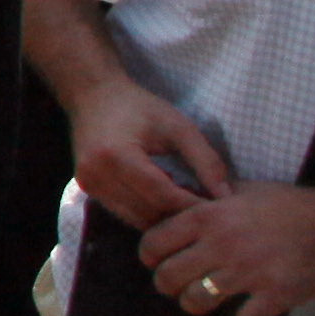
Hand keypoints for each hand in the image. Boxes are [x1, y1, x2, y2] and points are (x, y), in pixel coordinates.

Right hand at [67, 71, 237, 233]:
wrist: (92, 95)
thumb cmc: (138, 106)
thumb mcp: (178, 127)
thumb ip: (206, 161)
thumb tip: (226, 197)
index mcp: (117, 156)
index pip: (163, 196)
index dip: (194, 206)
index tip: (221, 208)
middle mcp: (97, 175)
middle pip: (149, 213)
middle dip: (181, 216)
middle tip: (208, 211)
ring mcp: (89, 185)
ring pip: (137, 220)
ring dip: (165, 218)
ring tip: (187, 206)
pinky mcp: (88, 190)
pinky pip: (125, 214)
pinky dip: (149, 213)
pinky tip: (165, 201)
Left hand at [138, 180, 314, 315]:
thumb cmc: (287, 206)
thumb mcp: (243, 191)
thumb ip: (208, 198)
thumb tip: (177, 198)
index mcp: (209, 216)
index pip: (154, 241)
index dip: (149, 255)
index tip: (155, 261)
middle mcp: (222, 244)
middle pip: (168, 276)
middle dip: (167, 284)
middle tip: (176, 286)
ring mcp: (249, 271)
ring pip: (196, 301)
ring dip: (195, 304)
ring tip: (203, 300)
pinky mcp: (276, 294)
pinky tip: (247, 315)